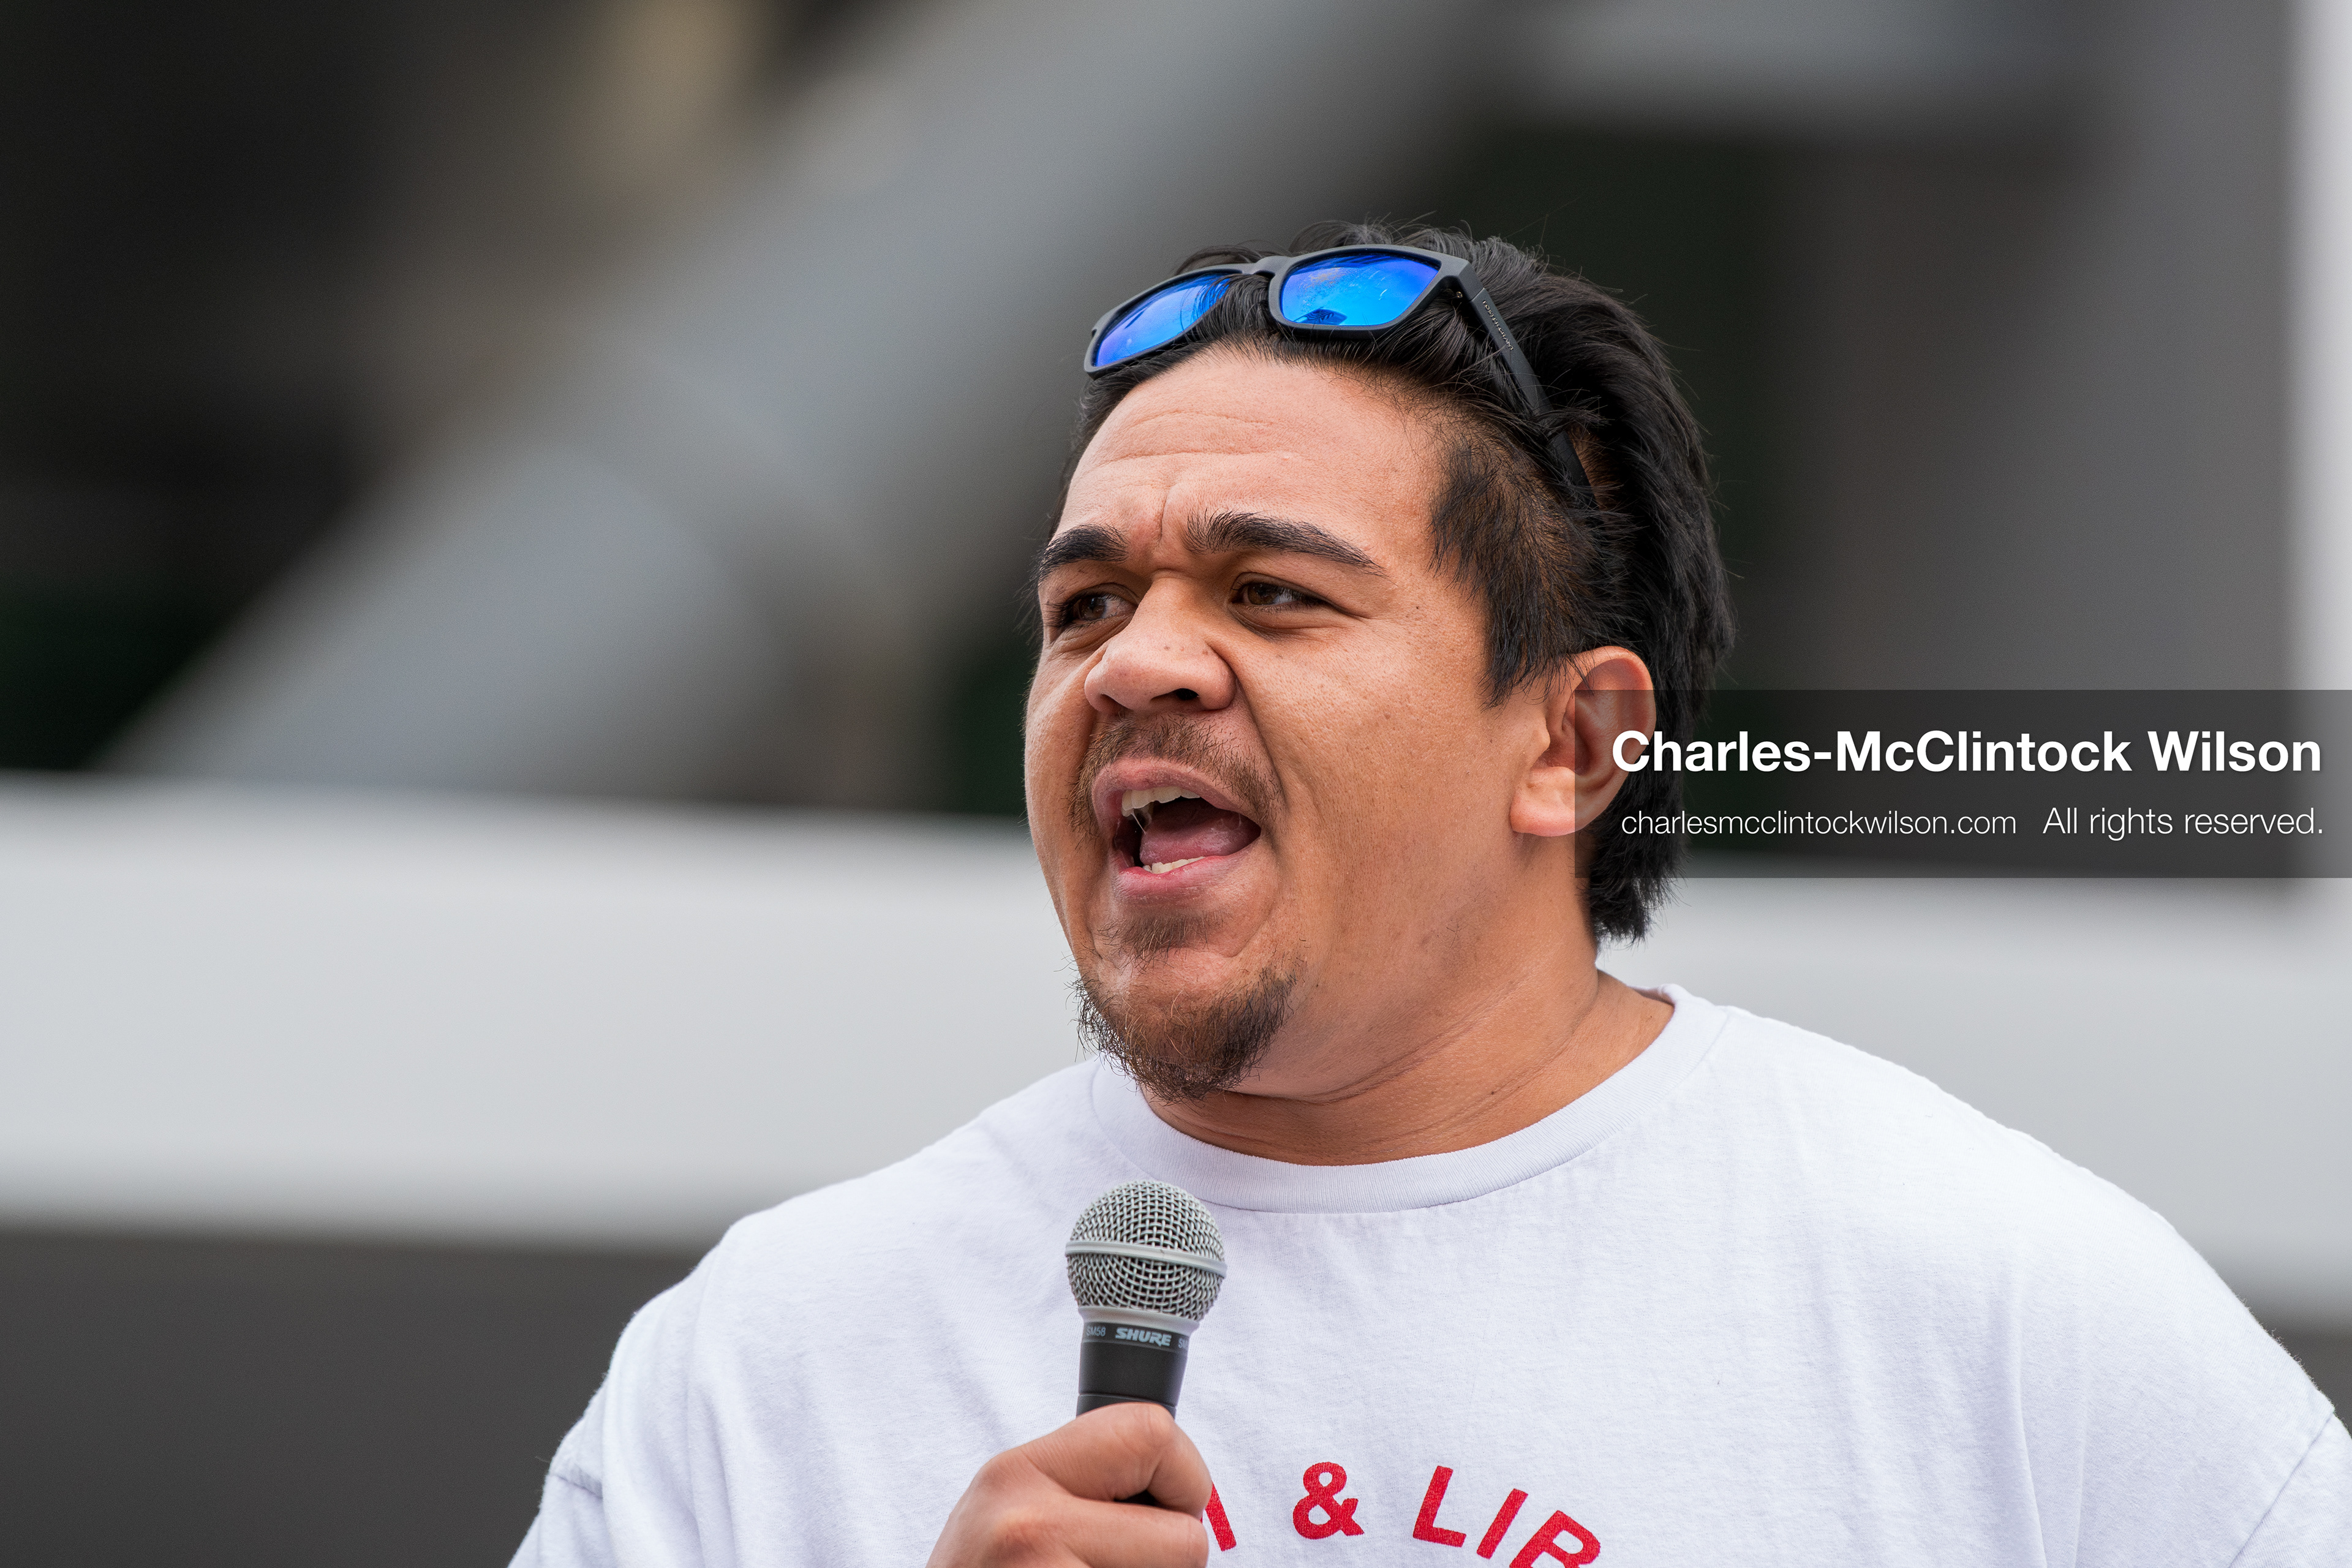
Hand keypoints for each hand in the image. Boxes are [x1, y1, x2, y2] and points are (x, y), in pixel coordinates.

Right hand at [927, 1402, 1212, 1566]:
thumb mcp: (1011, 1509)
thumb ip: (1079, 1483)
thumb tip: (1177, 1476)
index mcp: (1017, 1472)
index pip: (1153, 1432)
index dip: (1183, 1477)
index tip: (1164, 1508)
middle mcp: (1026, 1525)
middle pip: (1185, 1537)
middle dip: (1170, 1559)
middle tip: (1116, 1564)